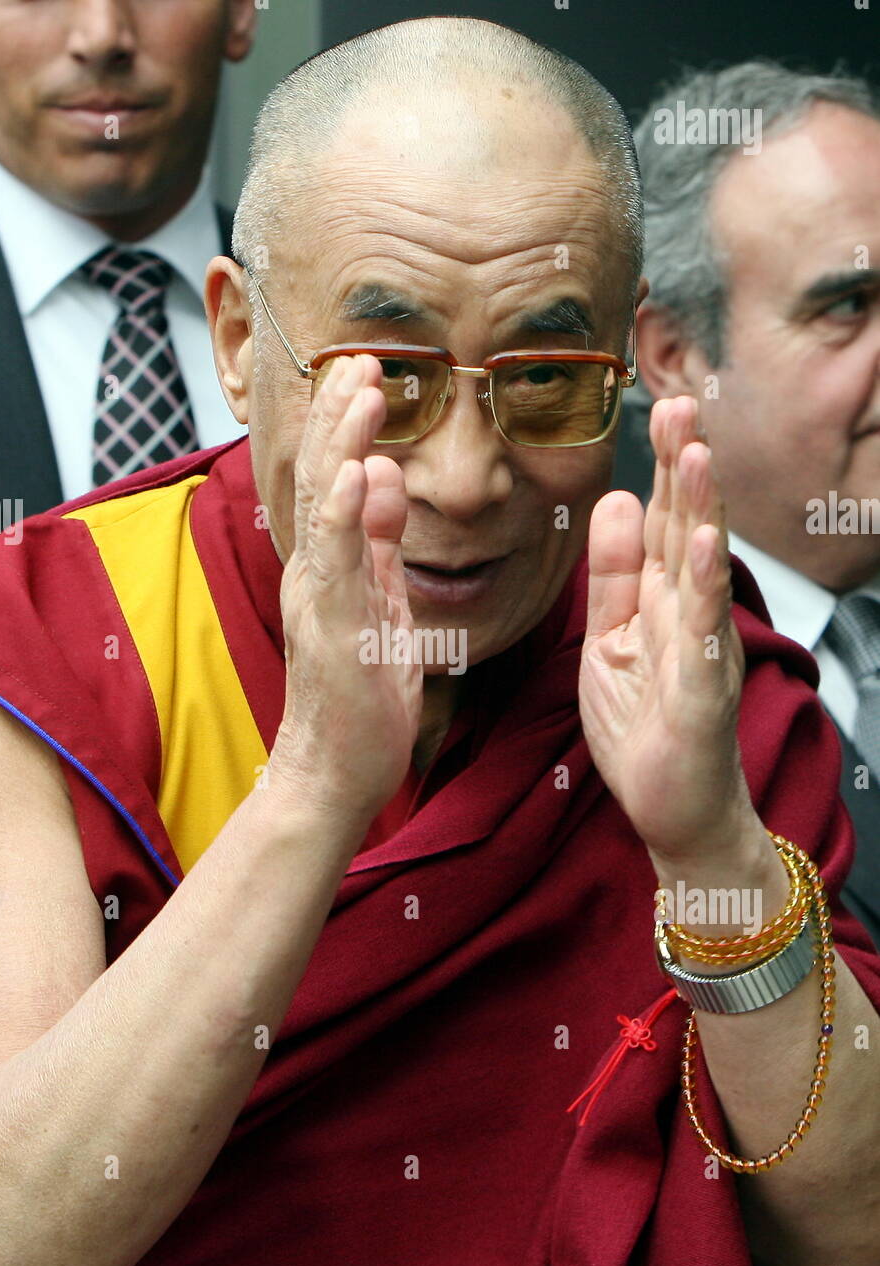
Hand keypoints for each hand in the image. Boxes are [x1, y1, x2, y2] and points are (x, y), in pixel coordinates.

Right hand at [269, 355, 422, 822]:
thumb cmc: (361, 694)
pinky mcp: (331, 629)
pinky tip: (357, 473)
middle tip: (361, 356)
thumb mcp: (379, 602)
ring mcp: (319, 597)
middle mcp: (316, 570)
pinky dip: (343, 515)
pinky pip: (336, 564)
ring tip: (360, 389)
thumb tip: (380, 477)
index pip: (335, 479)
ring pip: (325, 507)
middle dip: (342, 414)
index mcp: (331, 564)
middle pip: (322, 476)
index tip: (368, 372)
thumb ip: (377, 543)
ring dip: (343, 444)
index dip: (348, 424)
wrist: (334, 771)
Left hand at [578, 395, 754, 863]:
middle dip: (684, 464)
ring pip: (702, 565)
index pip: (666, 519)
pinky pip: (703, 629)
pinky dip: (704, 584)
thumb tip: (619, 501)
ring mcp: (701, 647)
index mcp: (664, 598)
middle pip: (688, 525)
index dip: (662, 465)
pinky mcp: (701, 689)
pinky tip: (704, 542)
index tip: (659, 408)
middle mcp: (690, 612)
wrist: (676, 811)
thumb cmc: (647, 727)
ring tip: (696, 451)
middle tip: (681, 402)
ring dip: (701, 506)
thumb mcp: (613, 638)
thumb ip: (614, 574)